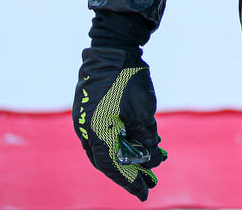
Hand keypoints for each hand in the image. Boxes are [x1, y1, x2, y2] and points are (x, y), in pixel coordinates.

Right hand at [74, 47, 167, 199]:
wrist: (113, 47)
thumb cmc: (128, 79)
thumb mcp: (143, 112)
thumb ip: (146, 137)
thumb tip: (151, 155)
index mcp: (95, 132)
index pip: (111, 166)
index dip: (128, 181)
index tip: (143, 193)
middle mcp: (86, 129)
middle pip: (108, 159)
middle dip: (130, 172)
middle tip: (149, 183)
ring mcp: (87, 118)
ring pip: (109, 146)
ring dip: (130, 154)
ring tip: (155, 159)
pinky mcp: (92, 109)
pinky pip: (107, 132)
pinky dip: (124, 140)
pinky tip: (143, 141)